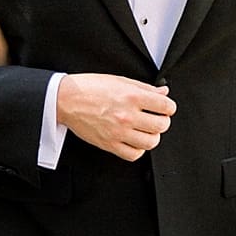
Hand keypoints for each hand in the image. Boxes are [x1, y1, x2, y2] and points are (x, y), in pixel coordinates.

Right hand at [56, 72, 174, 160]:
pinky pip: (133, 154)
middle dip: (162, 121)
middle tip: (156, 118)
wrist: (66, 100)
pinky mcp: (109, 144)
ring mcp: (118, 132)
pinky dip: (138, 149)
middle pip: (161, 125)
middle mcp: (127, 115)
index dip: (169, 107)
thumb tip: (163, 93)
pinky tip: (135, 141)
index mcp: (131, 97)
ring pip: (151, 142)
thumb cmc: (90, 88)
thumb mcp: (120, 80)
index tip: (165, 108)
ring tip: (146, 130)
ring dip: (152, 136)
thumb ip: (144, 88)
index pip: (166, 106)